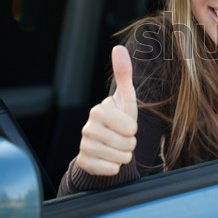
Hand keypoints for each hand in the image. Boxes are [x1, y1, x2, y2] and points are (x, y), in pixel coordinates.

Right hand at [76, 45, 137, 175]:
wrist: (105, 146)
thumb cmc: (119, 120)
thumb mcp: (125, 99)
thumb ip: (124, 74)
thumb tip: (118, 47)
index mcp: (99, 110)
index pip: (130, 128)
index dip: (133, 130)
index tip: (126, 126)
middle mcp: (88, 127)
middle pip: (127, 144)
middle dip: (130, 144)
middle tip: (122, 139)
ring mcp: (84, 146)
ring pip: (120, 158)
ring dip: (124, 156)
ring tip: (116, 148)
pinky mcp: (84, 163)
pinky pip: (110, 169)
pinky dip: (115, 168)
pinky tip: (109, 160)